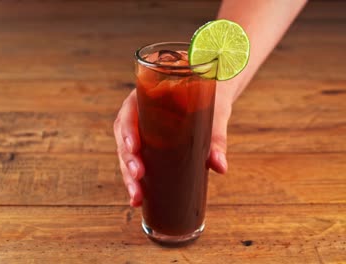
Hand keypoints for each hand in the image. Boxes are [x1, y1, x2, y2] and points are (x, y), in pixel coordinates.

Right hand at [114, 88, 231, 206]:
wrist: (214, 98)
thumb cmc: (211, 100)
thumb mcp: (214, 115)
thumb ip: (216, 138)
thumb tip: (220, 167)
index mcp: (148, 97)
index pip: (129, 112)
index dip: (128, 130)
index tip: (134, 147)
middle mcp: (139, 114)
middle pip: (125, 137)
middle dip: (128, 160)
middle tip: (138, 176)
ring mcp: (142, 132)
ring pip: (127, 154)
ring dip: (129, 176)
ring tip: (137, 197)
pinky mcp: (149, 147)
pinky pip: (138, 162)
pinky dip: (136, 181)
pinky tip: (138, 200)